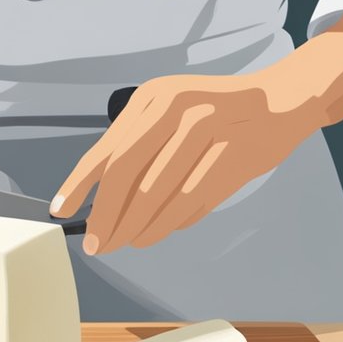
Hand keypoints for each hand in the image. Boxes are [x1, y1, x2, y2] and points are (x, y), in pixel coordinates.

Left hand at [51, 71, 322, 254]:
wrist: (281, 102)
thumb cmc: (216, 113)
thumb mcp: (170, 113)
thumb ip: (135, 147)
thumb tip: (96, 197)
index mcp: (154, 97)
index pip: (107, 148)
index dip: (79, 185)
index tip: (61, 211)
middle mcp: (179, 108)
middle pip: (127, 174)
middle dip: (107, 216)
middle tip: (97, 243)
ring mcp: (211, 129)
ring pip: (159, 194)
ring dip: (137, 227)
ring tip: (125, 243)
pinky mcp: (235, 155)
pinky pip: (192, 202)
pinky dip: (169, 223)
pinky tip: (155, 233)